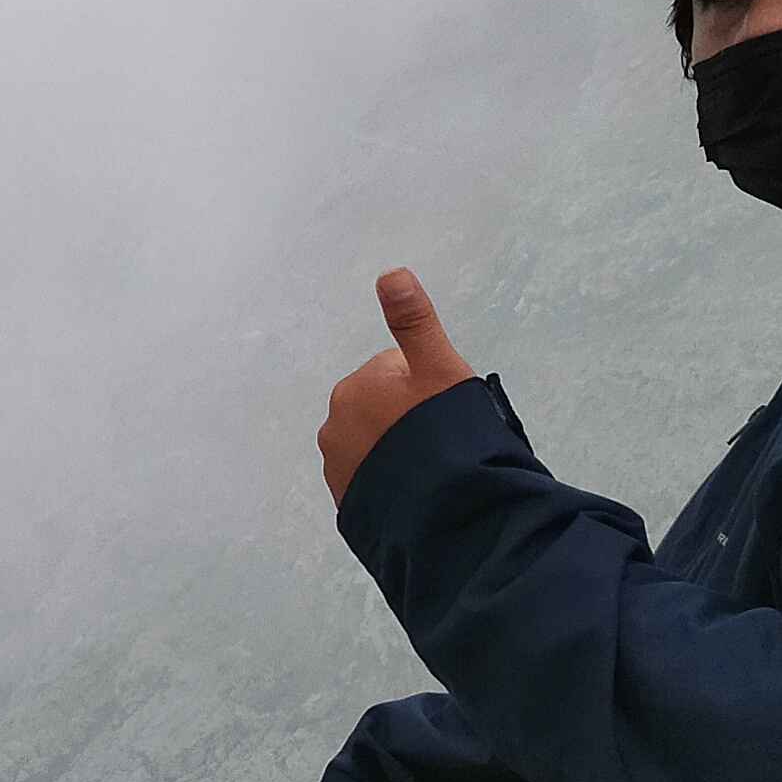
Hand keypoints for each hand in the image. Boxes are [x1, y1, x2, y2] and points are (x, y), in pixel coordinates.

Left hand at [316, 267, 478, 502]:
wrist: (443, 509)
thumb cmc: (446, 432)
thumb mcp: (439, 369)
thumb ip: (415, 321)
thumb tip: (391, 272)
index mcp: (355, 386)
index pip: (399, 372)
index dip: (431, 388)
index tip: (446, 408)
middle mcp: (335, 423)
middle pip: (384, 407)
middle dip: (410, 417)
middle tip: (441, 439)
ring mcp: (337, 464)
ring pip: (377, 443)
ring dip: (399, 449)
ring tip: (431, 467)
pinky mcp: (345, 499)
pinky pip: (372, 477)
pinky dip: (390, 479)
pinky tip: (416, 489)